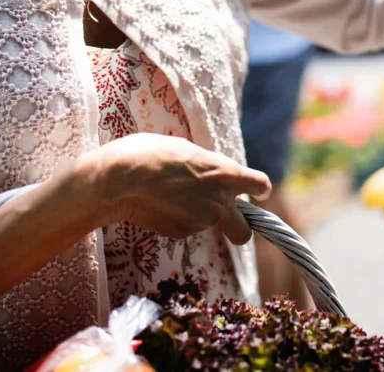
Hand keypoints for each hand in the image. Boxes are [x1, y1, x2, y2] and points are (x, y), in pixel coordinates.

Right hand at [86, 133, 271, 244]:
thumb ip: (206, 165)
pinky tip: (160, 205)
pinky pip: (186, 228)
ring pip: (208, 226)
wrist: (122, 179)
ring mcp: (201, 222)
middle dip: (238, 228)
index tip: (258, 192)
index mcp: (226, 174)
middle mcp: (220, 203)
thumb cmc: (152, 154)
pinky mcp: (181, 234)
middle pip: (244, 232)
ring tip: (172, 197)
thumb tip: (208, 172)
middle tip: (226, 219)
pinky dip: (177, 220)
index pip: (260, 185)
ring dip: (197, 216)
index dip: (260, 189)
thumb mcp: (187, 150)